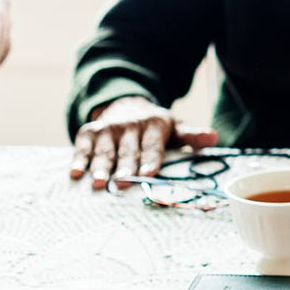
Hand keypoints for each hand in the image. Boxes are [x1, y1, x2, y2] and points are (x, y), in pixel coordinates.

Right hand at [69, 96, 217, 190]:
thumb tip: (214, 138)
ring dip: (100, 166)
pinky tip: (75, 173)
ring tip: (97, 183)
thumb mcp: (175, 129)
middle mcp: (131, 126)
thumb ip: (192, 136)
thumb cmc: (155, 127)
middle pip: (128, 150)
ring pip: (105, 150)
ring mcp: (109, 128)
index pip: (153, 146)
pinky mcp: (90, 131)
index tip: (149, 174)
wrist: (127, 105)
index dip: (151, 160)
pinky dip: (79, 159)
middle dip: (125, 167)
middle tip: (121, 184)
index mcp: (154, 125)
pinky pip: (83, 146)